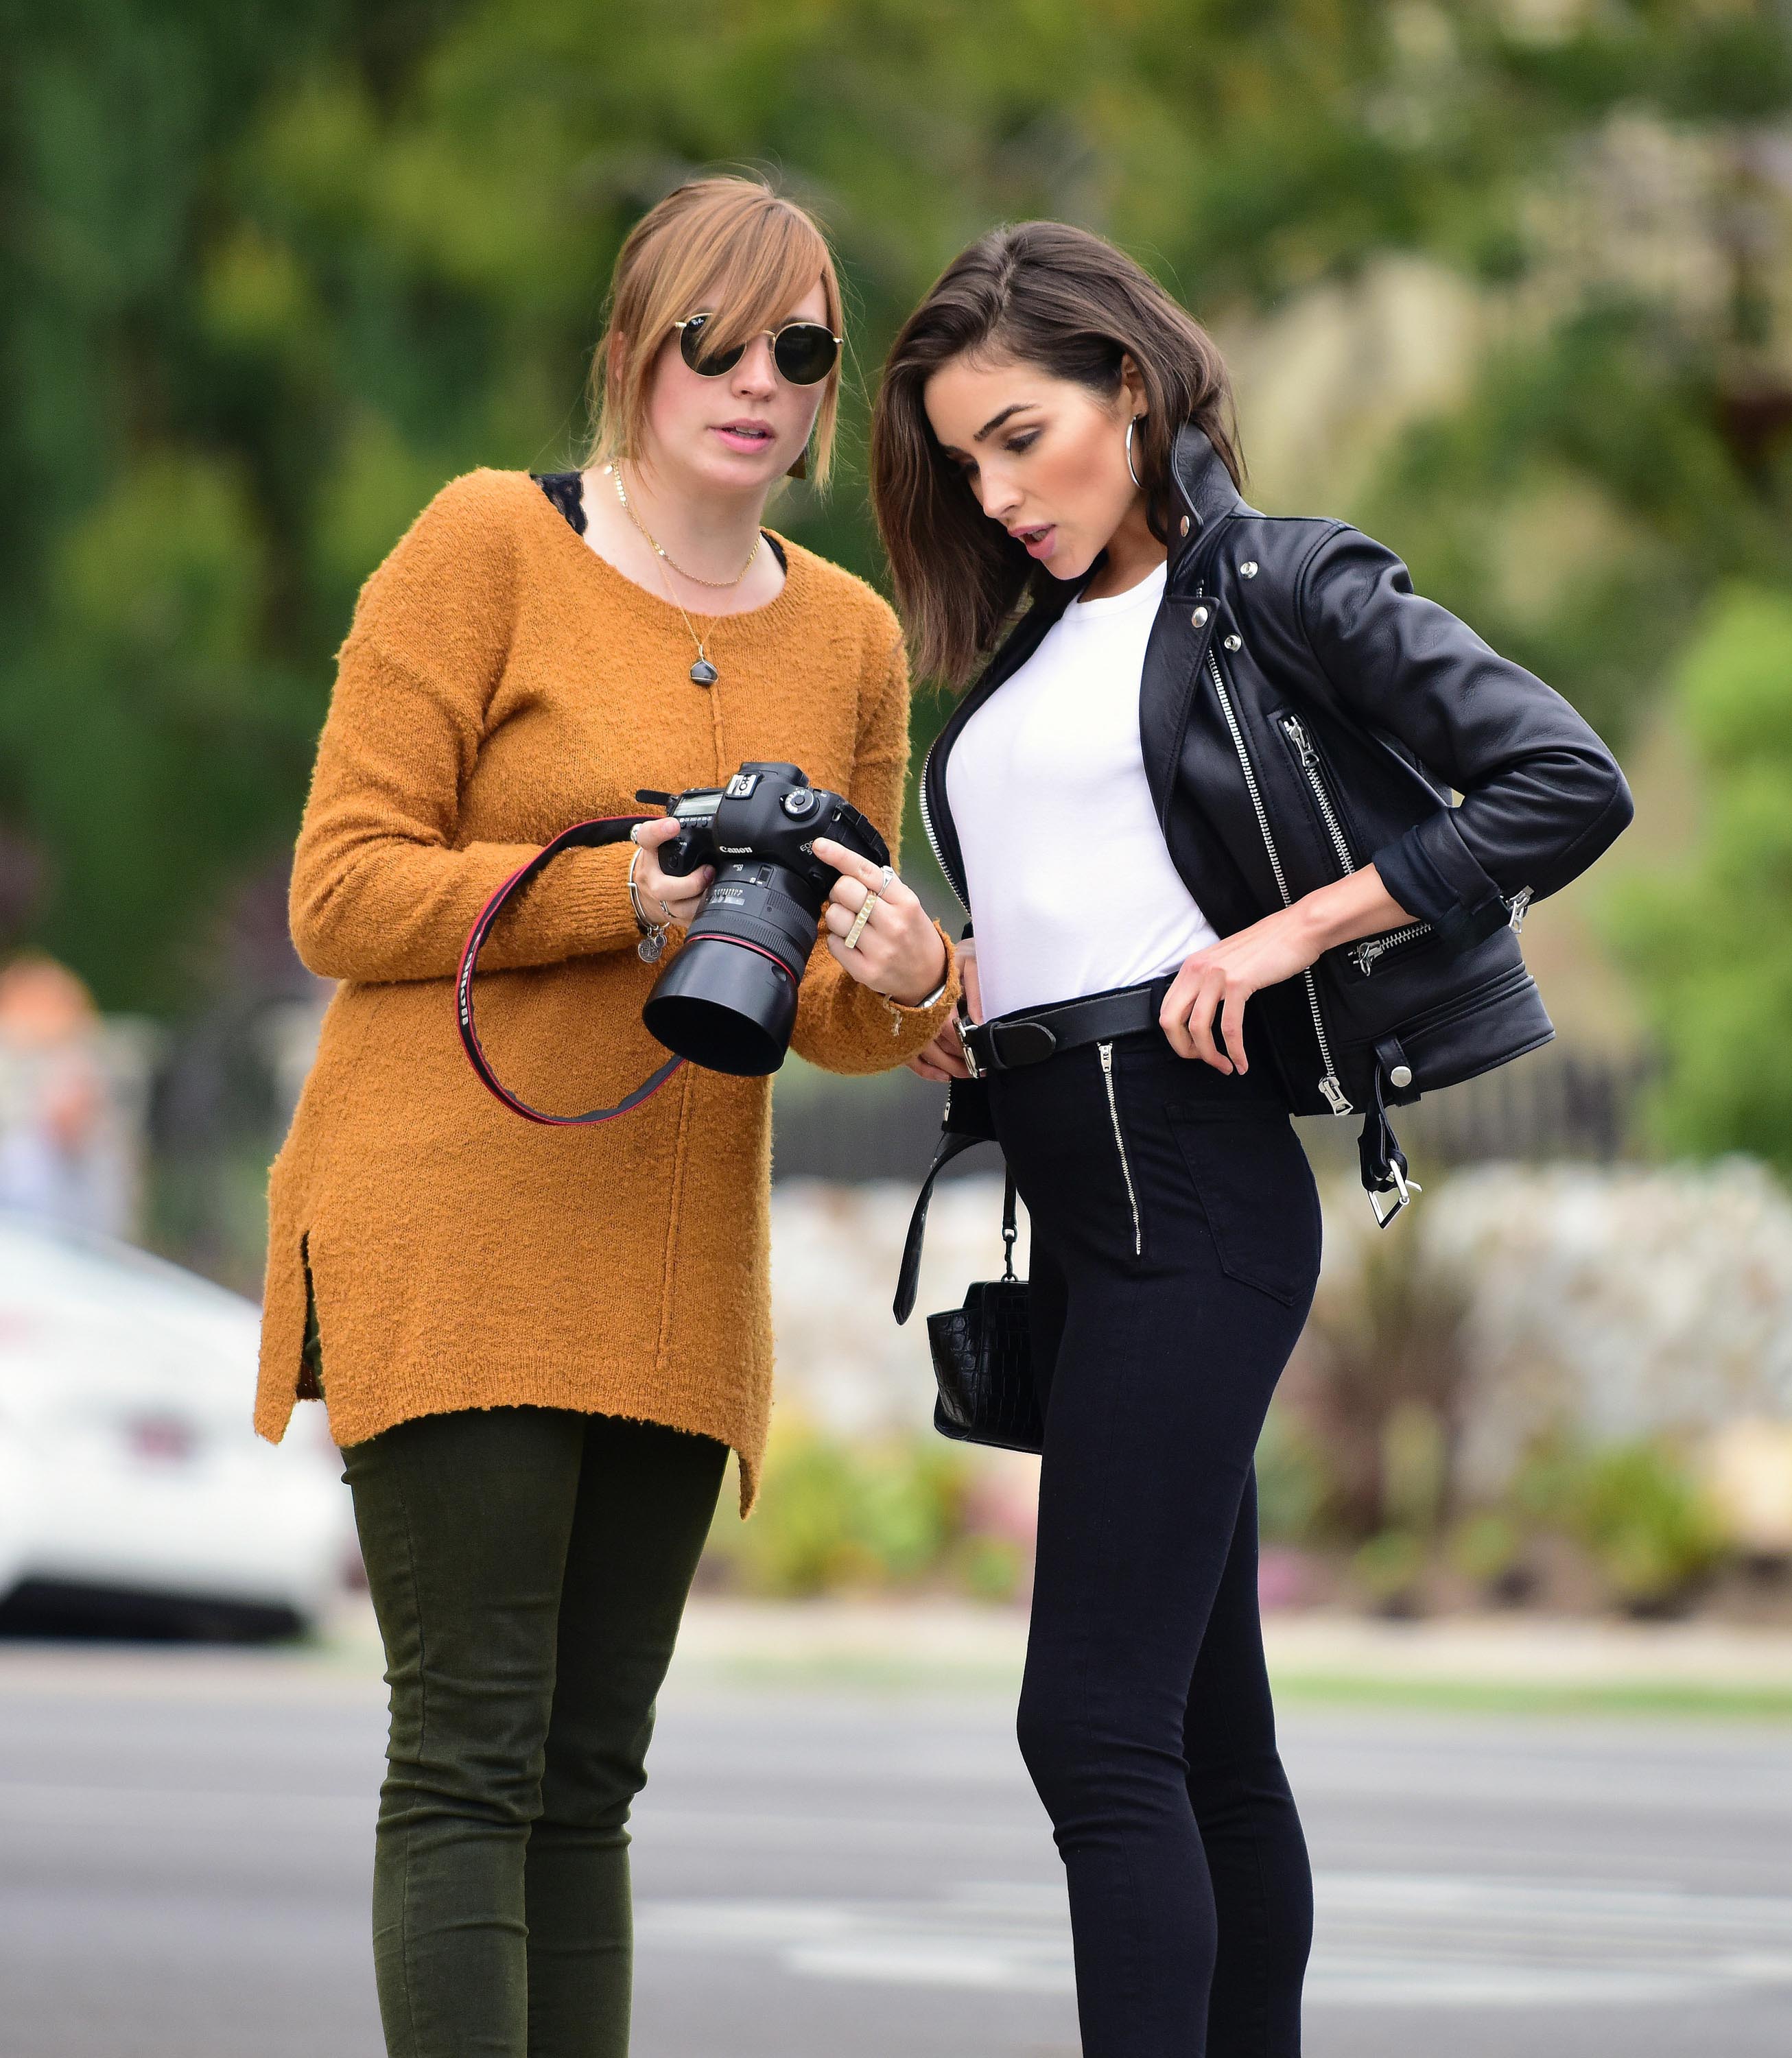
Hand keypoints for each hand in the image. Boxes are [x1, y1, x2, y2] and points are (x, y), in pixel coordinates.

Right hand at [629, 817, 713, 925]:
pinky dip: (703, 914)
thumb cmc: (661, 862)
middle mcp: (651, 879)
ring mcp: (660, 901)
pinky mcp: (671, 917)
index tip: (673, 825)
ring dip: (701, 901)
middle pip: (664, 888)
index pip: (646, 838)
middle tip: (709, 872)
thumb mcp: (665, 842)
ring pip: (680, 909)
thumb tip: (713, 812)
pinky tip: (713, 905)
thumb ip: (680, 828)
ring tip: (716, 889)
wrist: (645, 890)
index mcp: (649, 853)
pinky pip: (688, 920)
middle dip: (690, 884)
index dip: (659, 831)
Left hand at [813, 837, 948, 1005]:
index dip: (839, 855)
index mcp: (904, 900)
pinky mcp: (866, 971)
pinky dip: (838, 940)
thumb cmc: (913, 933)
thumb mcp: (907, 903)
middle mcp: (893, 923)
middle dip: (840, 892)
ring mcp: (879, 949)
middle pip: (844, 890)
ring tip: (854, 926)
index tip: (819, 846)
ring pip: (834, 916)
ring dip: (837, 917)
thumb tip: (843, 866)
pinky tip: (854, 944)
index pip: (865, 870)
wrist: (929, 976)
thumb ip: (880, 885)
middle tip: (851, 903)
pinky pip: (833, 943)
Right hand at [908, 943, 979, 1082]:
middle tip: (974, 1071)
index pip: (948, 1028)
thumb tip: (980, 1022)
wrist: (931, 944)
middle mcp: (918, 1009)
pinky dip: (924, 1068)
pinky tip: (939, 1075)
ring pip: (922, 1052)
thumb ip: (976, 991)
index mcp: (935, 994)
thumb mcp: (972, 963)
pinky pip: (909, 1054)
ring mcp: (908, 1018)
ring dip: (941, 1068)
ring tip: (962, 1074)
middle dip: (955, 1061)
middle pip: (934, 1044)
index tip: (977, 1056)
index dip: (963, 1045)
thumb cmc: (955, 954)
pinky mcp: (903, 1025)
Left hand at [1159, 907, 1320, 1073]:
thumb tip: (1200, 1013)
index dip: (1176, 1037)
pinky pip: (1229, 1027)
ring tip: (1225, 1066)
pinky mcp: (1238, 983)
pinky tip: (1241, 1062)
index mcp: (1191, 966)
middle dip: (1185, 1049)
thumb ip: (1209, 982)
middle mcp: (1197, 969)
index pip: (1166, 1009)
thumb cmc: (1267, 947)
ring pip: (1199, 1028)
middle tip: (1204, 1061)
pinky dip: (1235, 1050)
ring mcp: (1216, 975)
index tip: (1194, 1049)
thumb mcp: (1226, 962)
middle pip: (1171, 1021)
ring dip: (1210, 1055)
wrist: (1297, 929)